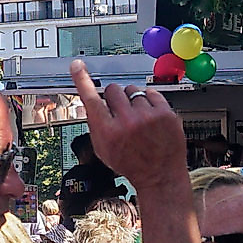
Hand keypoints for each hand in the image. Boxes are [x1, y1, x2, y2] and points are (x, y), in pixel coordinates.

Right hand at [69, 60, 185, 187]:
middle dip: (114, 97)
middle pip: (113, 89)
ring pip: (133, 90)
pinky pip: (151, 92)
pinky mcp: (165, 113)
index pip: (91, 99)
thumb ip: (96, 124)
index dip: (82, 80)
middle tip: (121, 111)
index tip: (77, 66)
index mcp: (108, 132)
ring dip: (133, 101)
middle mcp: (127, 122)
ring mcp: (148, 117)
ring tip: (138, 118)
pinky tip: (149, 116)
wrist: (160, 176)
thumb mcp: (103, 149)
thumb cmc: (131, 164)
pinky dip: (148, 101)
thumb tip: (92, 101)